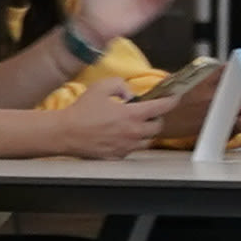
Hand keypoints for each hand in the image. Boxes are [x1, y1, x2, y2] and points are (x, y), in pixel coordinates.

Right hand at [26, 82, 160, 160]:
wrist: (65, 133)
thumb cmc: (82, 110)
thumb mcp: (101, 87)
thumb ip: (120, 85)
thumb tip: (129, 94)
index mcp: (132, 115)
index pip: (162, 107)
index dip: (171, 100)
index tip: (175, 97)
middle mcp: (133, 133)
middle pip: (158, 127)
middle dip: (157, 118)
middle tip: (149, 112)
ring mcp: (126, 147)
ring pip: (147, 140)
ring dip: (146, 131)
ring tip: (136, 124)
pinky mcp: (118, 155)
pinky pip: (133, 149)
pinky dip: (132, 142)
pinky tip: (122, 135)